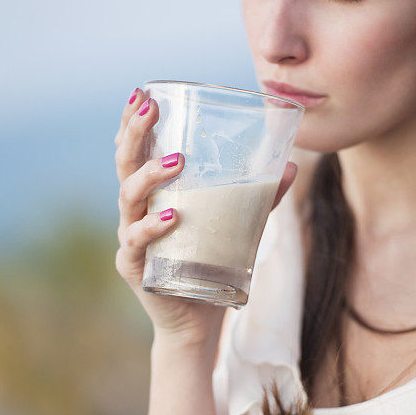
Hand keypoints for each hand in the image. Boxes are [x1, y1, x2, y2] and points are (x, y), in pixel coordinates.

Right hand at [113, 87, 297, 345]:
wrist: (199, 321)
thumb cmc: (213, 266)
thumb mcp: (238, 227)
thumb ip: (260, 199)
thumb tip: (291, 166)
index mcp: (153, 197)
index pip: (136, 152)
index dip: (134, 123)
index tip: (142, 93)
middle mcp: (135, 213)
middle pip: (124, 165)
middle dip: (134, 133)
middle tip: (150, 108)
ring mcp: (131, 240)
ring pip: (129, 198)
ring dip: (149, 176)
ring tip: (177, 161)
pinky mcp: (136, 269)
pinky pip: (136, 243)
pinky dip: (152, 228)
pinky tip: (172, 217)